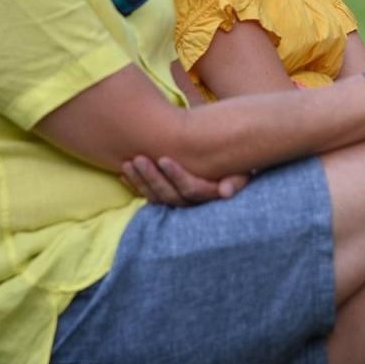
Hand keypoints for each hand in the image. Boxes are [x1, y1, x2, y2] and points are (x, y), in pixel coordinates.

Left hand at [121, 156, 248, 206]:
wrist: (225, 167)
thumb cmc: (234, 166)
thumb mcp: (241, 171)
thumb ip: (237, 180)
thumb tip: (226, 192)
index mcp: (209, 197)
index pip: (191, 189)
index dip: (176, 175)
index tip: (164, 158)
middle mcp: (192, 205)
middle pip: (169, 195)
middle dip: (152, 177)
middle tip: (139, 158)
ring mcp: (178, 203)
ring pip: (156, 197)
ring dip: (140, 181)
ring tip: (128, 163)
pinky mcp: (166, 200)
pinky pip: (149, 197)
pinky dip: (135, 186)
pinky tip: (123, 174)